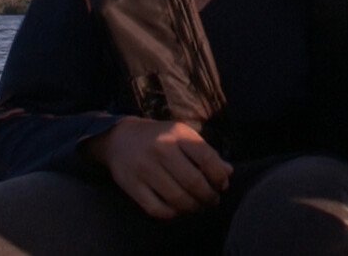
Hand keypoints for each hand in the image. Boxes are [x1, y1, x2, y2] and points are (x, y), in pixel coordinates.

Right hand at [83, 117, 232, 218]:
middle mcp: (161, 149)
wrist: (119, 139)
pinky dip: (172, 214)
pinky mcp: (132, 185)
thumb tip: (228, 172)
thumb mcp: (182, 135)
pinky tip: (179, 210)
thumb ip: (205, 152)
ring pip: (176, 198)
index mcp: (177, 133)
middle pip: (193, 181)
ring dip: (193, 207)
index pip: (207, 157)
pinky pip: (157, 208)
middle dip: (208, 196)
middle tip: (213, 200)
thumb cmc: (159, 138)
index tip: (222, 185)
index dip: (219, 176)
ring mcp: (145, 168)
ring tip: (199, 206)